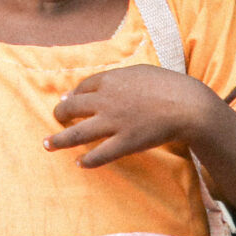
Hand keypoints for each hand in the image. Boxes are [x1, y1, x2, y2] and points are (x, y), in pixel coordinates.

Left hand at [48, 64, 221, 166]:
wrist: (188, 106)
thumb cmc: (169, 86)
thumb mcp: (141, 72)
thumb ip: (120, 78)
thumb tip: (103, 84)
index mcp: (110, 80)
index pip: (82, 88)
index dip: (72, 95)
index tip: (66, 100)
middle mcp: (106, 101)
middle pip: (72, 108)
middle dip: (59, 114)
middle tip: (55, 120)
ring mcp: (113, 123)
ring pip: (77, 133)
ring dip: (59, 140)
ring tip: (47, 145)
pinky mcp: (125, 142)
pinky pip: (100, 154)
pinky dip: (88, 160)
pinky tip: (80, 163)